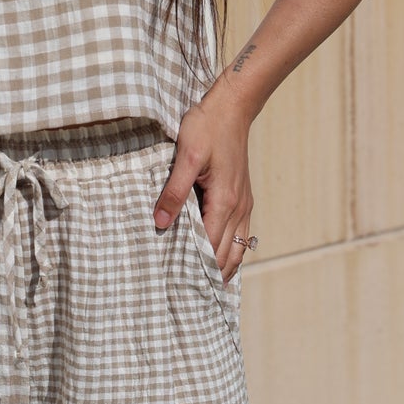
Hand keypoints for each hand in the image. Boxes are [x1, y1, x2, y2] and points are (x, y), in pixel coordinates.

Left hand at [153, 93, 255, 283]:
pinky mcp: (243, 196)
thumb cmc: (207, 128)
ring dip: (224, 266)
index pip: (211, 246)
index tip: (181, 287)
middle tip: (191, 296)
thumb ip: (173, 191)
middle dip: (212, 274)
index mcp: (225, 201)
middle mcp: (239, 207)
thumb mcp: (185, 157)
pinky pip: (241, 233)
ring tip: (206, 286)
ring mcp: (244, 203)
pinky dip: (231, 250)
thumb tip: (159, 222)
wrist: (232, 107)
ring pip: (239, 247)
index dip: (197, 267)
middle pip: (228, 253)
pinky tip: (220, 257)